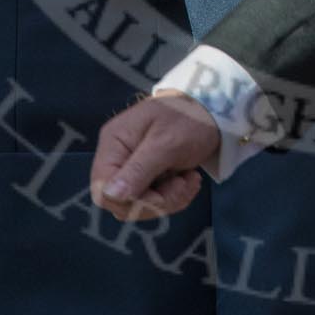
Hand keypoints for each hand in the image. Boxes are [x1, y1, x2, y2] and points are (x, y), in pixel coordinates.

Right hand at [90, 90, 219, 221]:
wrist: (212, 108)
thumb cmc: (188, 118)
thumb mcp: (166, 143)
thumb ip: (138, 169)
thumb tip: (109, 195)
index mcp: (114, 144)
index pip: (102, 189)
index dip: (130, 201)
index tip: (161, 194)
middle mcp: (117, 157)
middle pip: (121, 202)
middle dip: (156, 202)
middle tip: (182, 185)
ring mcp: (132, 167)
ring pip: (139, 206)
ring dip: (169, 200)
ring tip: (190, 180)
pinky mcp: (148, 175)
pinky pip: (153, 201)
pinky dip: (174, 196)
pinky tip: (189, 180)